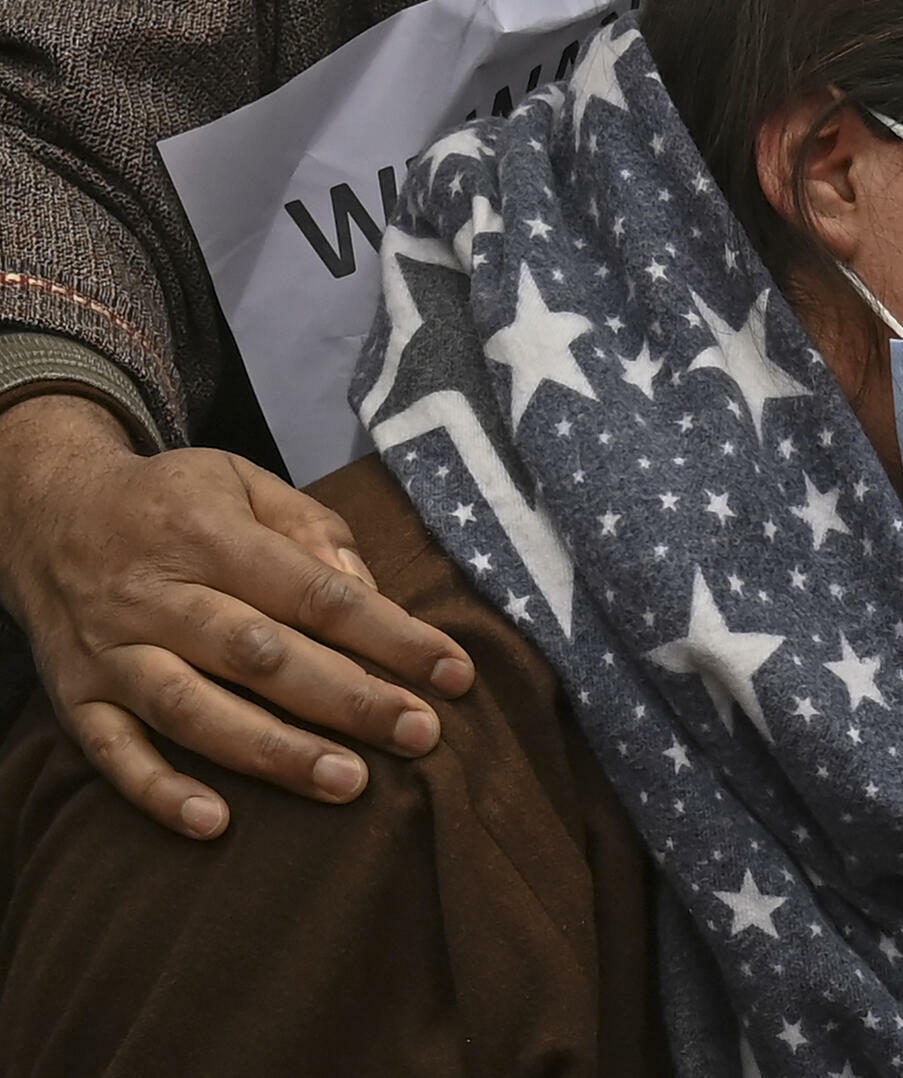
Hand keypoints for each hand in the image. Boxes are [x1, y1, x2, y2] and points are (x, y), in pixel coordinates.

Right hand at [0, 395, 475, 838]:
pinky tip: (214, 824)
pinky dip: (158, 791)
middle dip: (348, 699)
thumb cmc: (173, 503)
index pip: (316, 593)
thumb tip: (369, 589)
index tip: (454, 674)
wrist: (45, 511)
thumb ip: (313, 528)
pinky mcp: (76, 697)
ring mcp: (113, 650)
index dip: (390, 635)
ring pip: (193, 709)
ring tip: (348, 784)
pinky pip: (112, 752)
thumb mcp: (243, 481)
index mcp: (212, 536)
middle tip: (420, 735)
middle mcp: (158, 595)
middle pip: (262, 655)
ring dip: (272, 752)